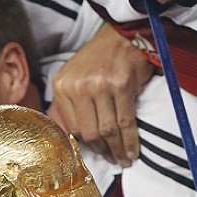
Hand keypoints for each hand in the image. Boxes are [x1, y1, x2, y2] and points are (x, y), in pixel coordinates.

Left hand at [48, 26, 153, 165]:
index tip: (99, 153)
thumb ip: (71, 103)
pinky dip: (131, 141)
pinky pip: (126, 121)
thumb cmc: (102, 58)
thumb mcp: (76, 76)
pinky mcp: (121, 85)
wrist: (125, 35)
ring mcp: (99, 86)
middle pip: (90, 132)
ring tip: (125, 160)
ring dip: (118, 150)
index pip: (72, 127)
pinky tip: (134, 151)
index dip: (88, 145)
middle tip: (115, 162)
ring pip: (108, 129)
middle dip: (104, 151)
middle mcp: (78, 86)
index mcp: (62, 85)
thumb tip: (75, 136)